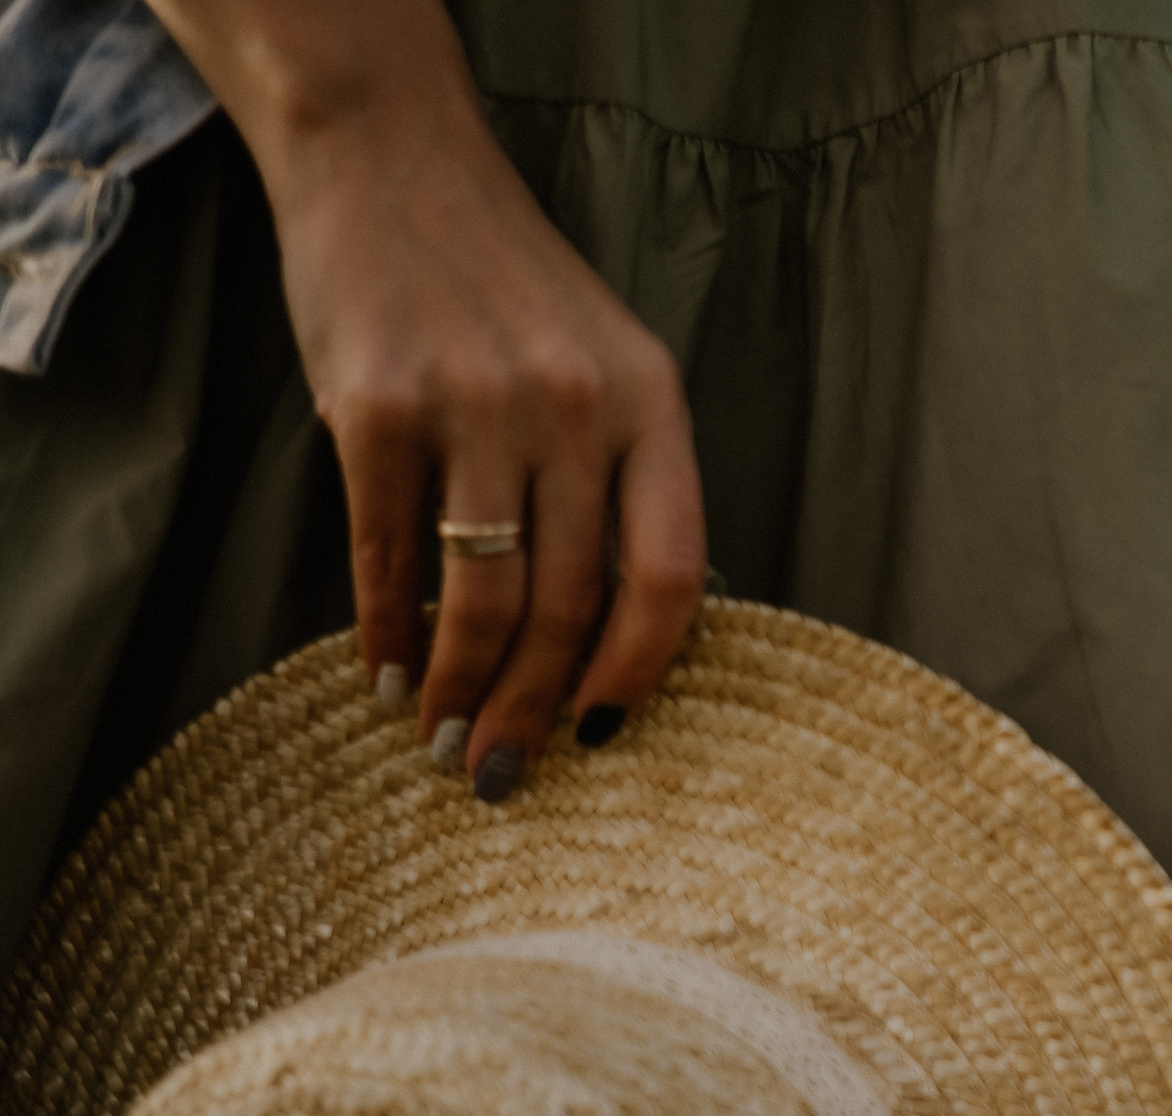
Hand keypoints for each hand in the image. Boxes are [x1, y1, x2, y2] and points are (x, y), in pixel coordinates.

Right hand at [256, 71, 705, 798]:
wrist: (390, 161)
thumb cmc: (507, 285)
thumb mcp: (606, 363)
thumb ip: (621, 476)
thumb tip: (607, 640)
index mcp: (651, 403)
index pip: (670, 573)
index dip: (638, 670)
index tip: (603, 732)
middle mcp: (572, 407)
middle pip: (570, 605)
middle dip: (533, 709)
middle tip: (499, 770)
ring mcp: (474, 405)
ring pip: (481, 598)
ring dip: (458, 688)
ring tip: (438, 736)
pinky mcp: (374, 406)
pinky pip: (387, 553)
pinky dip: (384, 628)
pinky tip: (381, 669)